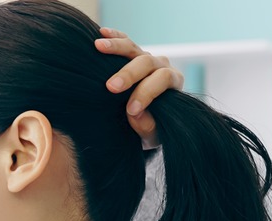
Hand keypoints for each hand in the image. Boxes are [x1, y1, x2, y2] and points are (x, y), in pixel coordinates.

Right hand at [94, 27, 184, 148]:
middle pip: (147, 62)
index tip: (130, 110)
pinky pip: (124, 42)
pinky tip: (101, 34)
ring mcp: (146, 58)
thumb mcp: (152, 135)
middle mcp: (161, 66)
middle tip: (111, 87)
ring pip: (133, 48)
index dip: (146, 94)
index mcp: (172, 82)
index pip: (162, 80)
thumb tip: (136, 115)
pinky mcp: (132, 55)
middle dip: (129, 74)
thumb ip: (147, 127)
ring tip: (98, 46)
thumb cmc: (151, 128)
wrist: (148, 121)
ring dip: (116, 47)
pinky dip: (113, 37)